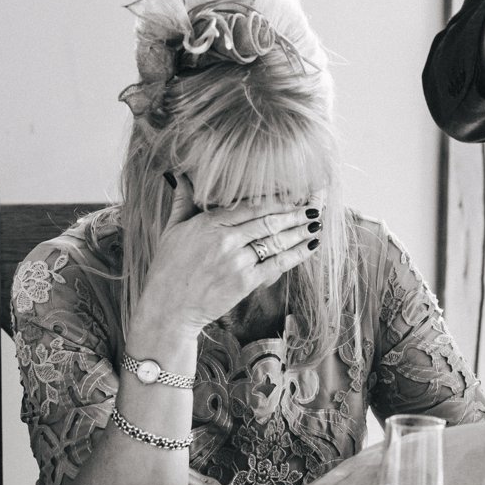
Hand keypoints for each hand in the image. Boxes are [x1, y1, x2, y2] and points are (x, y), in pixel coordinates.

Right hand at [129, 182, 319, 344]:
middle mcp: (225, 239)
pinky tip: (310, 246)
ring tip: (317, 223)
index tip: (292, 194)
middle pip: (268, 220)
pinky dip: (296, 254)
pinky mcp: (244, 282)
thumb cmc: (168, 269)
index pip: (250, 205)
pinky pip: (277, 264)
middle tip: (314, 206)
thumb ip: (183, 202)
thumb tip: (183, 177)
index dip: (275, 199)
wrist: (168, 308)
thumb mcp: (171, 230)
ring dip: (300, 231)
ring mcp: (236, 261)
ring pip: (276, 240)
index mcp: (208, 223)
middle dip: (294, 212)